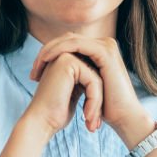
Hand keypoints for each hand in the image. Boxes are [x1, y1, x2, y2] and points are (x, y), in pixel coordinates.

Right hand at [24, 52, 103, 134]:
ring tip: (91, 123)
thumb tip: (103, 81)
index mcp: (65, 63)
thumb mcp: (74, 94)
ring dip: (97, 104)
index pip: (94, 77)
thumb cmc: (55, 114)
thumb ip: (85, 83)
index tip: (92, 120)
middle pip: (97, 76)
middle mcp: (64, 56)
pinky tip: (87, 116)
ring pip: (97, 79)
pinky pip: (93, 81)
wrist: (40, 122)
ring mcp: (64, 57)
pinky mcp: (67, 63)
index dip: (96, 99)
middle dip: (98, 101)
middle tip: (94, 125)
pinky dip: (94, 101)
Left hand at [30, 33, 149, 141]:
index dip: (48, 55)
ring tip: (36, 67)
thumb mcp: (85, 89)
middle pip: (66, 39)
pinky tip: (46, 61)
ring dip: (49, 51)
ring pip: (69, 40)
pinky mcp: (105, 51)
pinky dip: (59, 50)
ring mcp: (106, 46)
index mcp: (98, 51)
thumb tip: (54, 73)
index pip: (67, 44)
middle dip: (46, 52)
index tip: (34, 73)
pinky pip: (76, 45)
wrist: (123, 117)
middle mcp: (103, 44)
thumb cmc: (104, 108)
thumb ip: (75, 76)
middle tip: (32, 70)